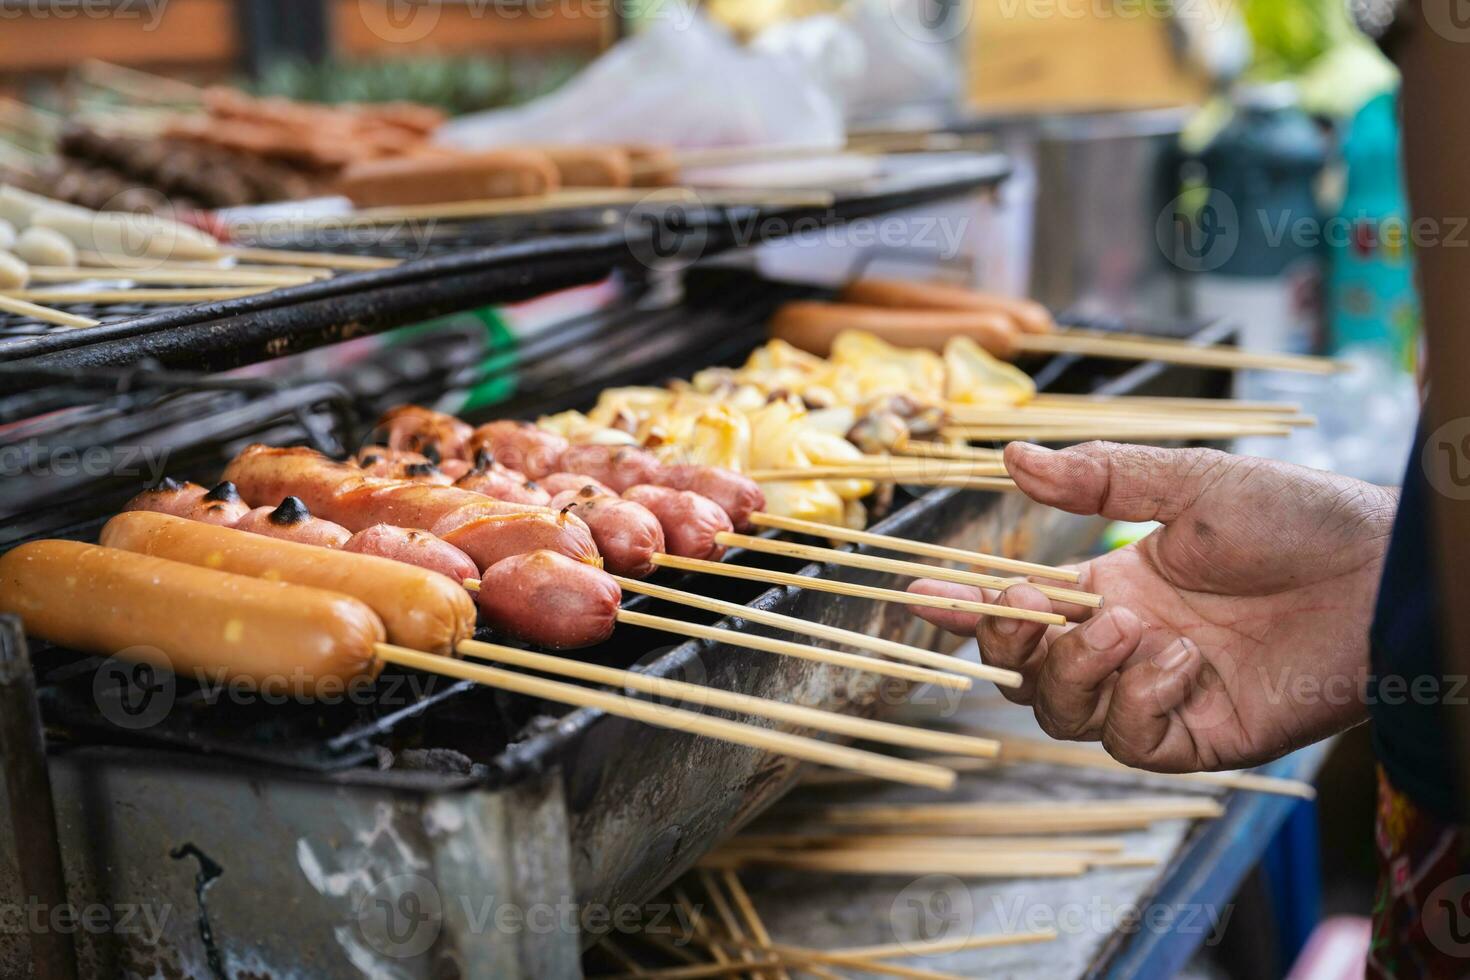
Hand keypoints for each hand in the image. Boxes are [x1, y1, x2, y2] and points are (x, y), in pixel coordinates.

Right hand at [909, 441, 1398, 772]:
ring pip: (1063, 714)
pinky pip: (1129, 741)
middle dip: (1013, 642)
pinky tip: (1181, 660)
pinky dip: (1137, 700)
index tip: (917, 592)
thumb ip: (1099, 480)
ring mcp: (1158, 696)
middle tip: (1043, 604)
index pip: (1019, 609)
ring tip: (1132, 627)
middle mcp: (1125, 646)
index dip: (964, 607)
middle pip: (1025, 674)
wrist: (1383, 576)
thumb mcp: (1191, 485)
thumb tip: (1013, 457)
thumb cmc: (1299, 520)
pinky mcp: (1199, 738)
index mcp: (1113, 588)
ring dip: (1078, 669)